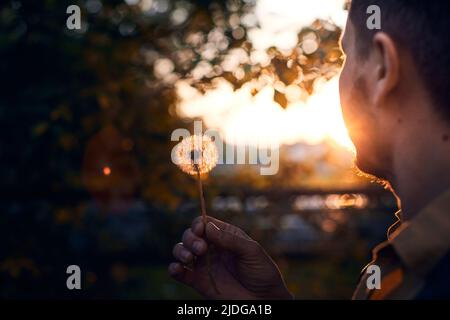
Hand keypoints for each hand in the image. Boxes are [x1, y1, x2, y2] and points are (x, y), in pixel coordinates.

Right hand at [168, 216, 292, 299]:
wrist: (264, 299)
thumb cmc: (262, 272)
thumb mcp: (251, 251)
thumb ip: (230, 240)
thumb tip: (208, 227)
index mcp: (225, 235)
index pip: (205, 223)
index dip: (199, 223)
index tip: (200, 230)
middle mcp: (212, 247)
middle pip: (190, 235)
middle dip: (190, 238)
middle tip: (201, 249)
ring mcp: (204, 264)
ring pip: (181, 250)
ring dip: (180, 250)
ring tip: (189, 257)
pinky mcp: (198, 281)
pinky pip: (180, 273)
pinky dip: (174, 269)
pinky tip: (177, 268)